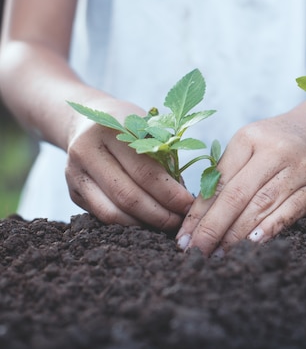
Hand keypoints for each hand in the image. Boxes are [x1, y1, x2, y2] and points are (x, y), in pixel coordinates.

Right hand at [65, 113, 193, 231]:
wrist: (86, 122)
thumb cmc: (130, 127)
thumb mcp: (150, 131)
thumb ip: (166, 160)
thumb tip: (184, 200)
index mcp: (111, 130)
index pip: (146, 171)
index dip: (171, 194)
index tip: (190, 206)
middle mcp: (87, 151)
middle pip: (128, 196)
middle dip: (159, 215)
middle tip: (180, 222)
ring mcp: (75, 173)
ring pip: (112, 212)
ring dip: (143, 225)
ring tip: (166, 226)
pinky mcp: (73, 192)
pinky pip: (102, 216)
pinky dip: (128, 224)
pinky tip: (147, 224)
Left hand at [176, 110, 305, 255]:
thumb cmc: (278, 141)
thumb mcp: (250, 144)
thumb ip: (228, 172)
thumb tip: (199, 216)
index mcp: (249, 138)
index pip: (219, 180)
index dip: (199, 212)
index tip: (184, 237)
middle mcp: (274, 151)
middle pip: (237, 195)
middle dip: (213, 227)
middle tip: (196, 251)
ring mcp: (299, 168)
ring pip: (262, 205)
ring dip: (237, 234)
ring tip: (220, 253)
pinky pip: (291, 211)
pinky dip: (271, 228)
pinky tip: (253, 243)